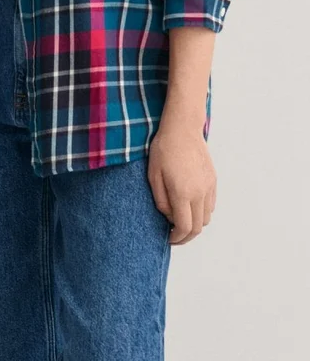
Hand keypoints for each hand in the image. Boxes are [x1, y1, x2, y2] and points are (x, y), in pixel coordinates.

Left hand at [148, 118, 216, 245]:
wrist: (182, 129)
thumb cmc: (164, 149)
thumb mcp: (153, 175)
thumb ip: (161, 201)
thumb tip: (169, 217)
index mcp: (183, 193)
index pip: (185, 227)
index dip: (177, 237)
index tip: (169, 238)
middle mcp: (200, 193)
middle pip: (198, 227)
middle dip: (186, 236)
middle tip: (174, 235)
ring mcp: (209, 187)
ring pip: (207, 218)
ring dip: (195, 224)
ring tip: (181, 220)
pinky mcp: (213, 181)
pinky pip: (211, 205)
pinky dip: (202, 212)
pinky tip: (190, 206)